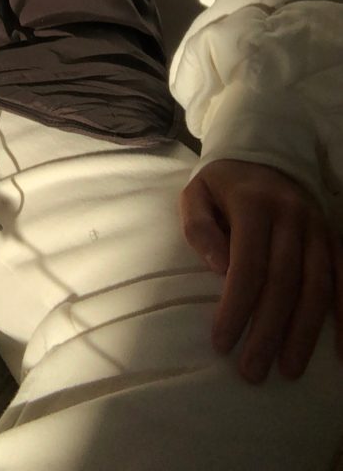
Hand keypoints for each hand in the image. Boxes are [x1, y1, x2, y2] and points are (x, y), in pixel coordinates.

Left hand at [179, 157, 342, 382]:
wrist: (264, 153)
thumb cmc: (223, 185)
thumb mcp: (196, 194)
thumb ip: (199, 227)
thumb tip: (217, 268)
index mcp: (254, 203)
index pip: (248, 264)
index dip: (236, 307)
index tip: (221, 342)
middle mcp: (291, 216)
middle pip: (284, 283)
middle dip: (268, 331)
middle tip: (252, 371)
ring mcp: (317, 228)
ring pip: (317, 287)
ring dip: (304, 333)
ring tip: (289, 370)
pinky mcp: (333, 238)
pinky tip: (340, 352)